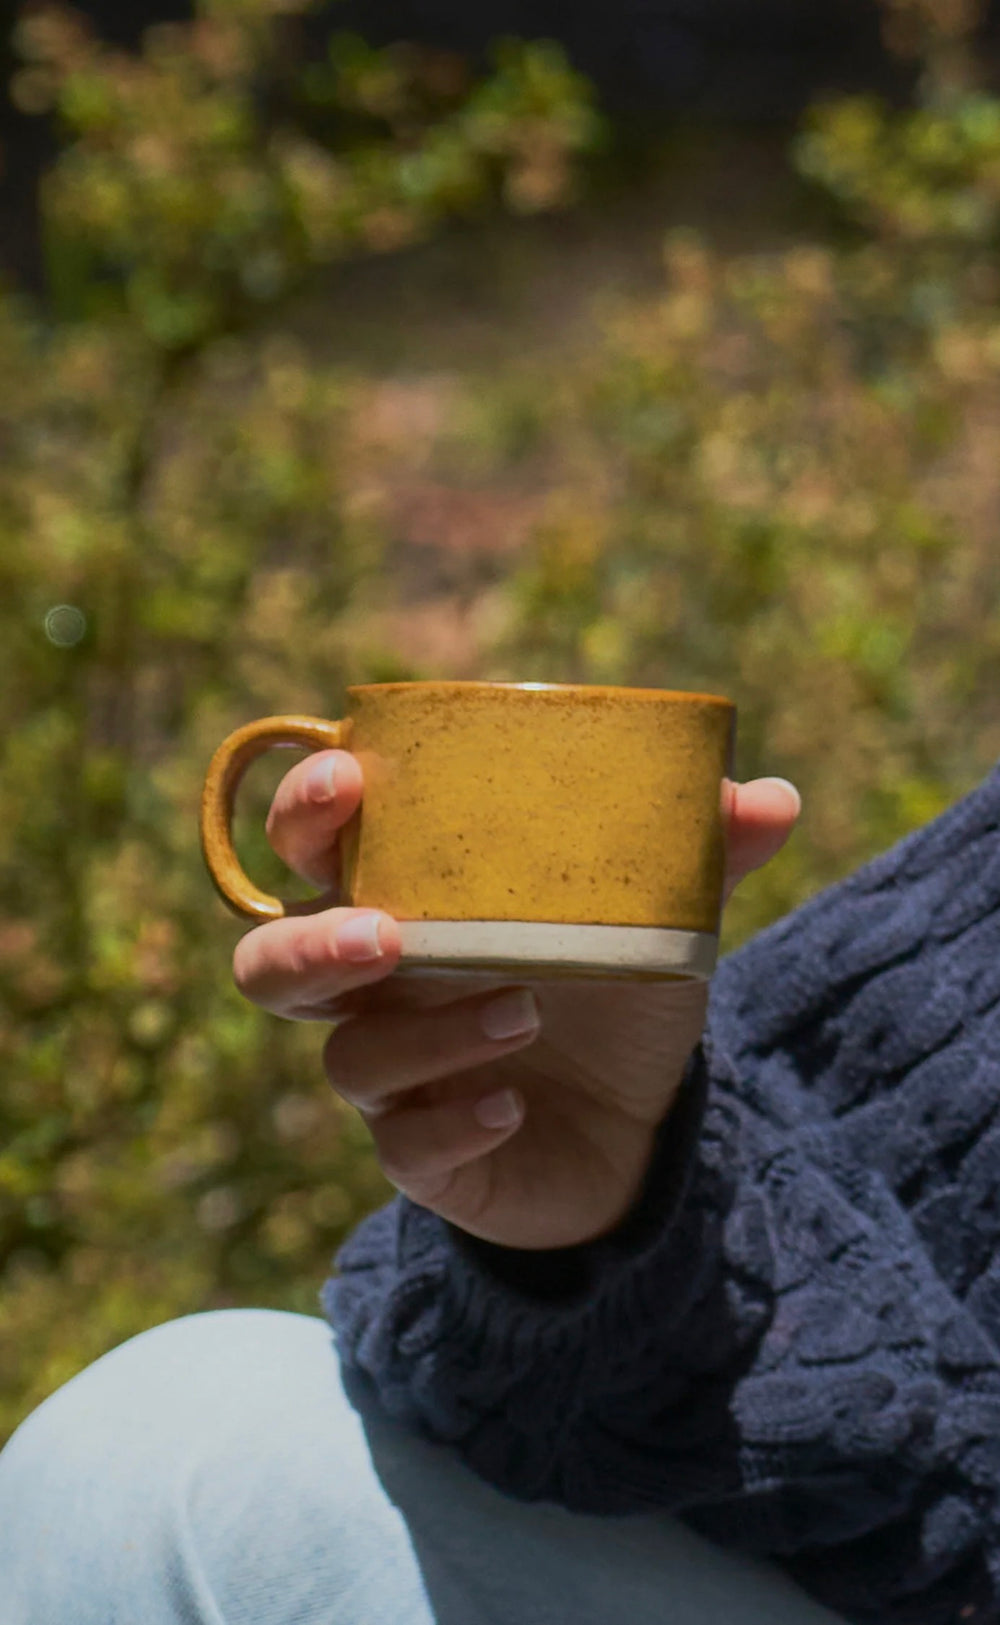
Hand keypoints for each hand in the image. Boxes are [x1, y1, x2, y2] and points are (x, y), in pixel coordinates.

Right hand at [234, 754, 799, 1248]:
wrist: (645, 1127)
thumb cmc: (618, 995)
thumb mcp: (659, 920)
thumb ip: (698, 857)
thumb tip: (767, 797)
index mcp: (414, 903)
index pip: (316, 849)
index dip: (306, 811)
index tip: (344, 778)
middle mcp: (381, 988)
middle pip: (275, 964)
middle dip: (311, 942)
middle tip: (389, 933)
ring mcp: (396, 1077)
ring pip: (348, 1058)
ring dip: (426, 1034)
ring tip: (525, 1011)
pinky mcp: (425, 1157)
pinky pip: (404, 1147)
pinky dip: (455, 1123)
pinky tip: (512, 1107)